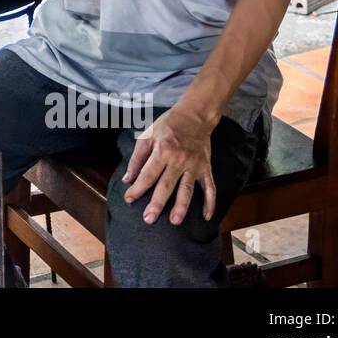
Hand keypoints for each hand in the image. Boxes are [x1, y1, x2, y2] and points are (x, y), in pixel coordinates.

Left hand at [122, 106, 216, 224]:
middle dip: (157, 203)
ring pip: (187, 189)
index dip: (137, 188)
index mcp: (162, 151)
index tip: (129, 199)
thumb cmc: (168, 126)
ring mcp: (194, 165)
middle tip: (149, 219)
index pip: (148, 174)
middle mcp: (179, 160)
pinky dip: (210, 202)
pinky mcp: (206, 168)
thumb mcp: (147, 136)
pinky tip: (206, 216)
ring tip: (175, 221)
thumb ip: (137, 158)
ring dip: (181, 206)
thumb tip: (128, 178)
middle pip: (166, 185)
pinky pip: (210, 187)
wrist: (195, 116)